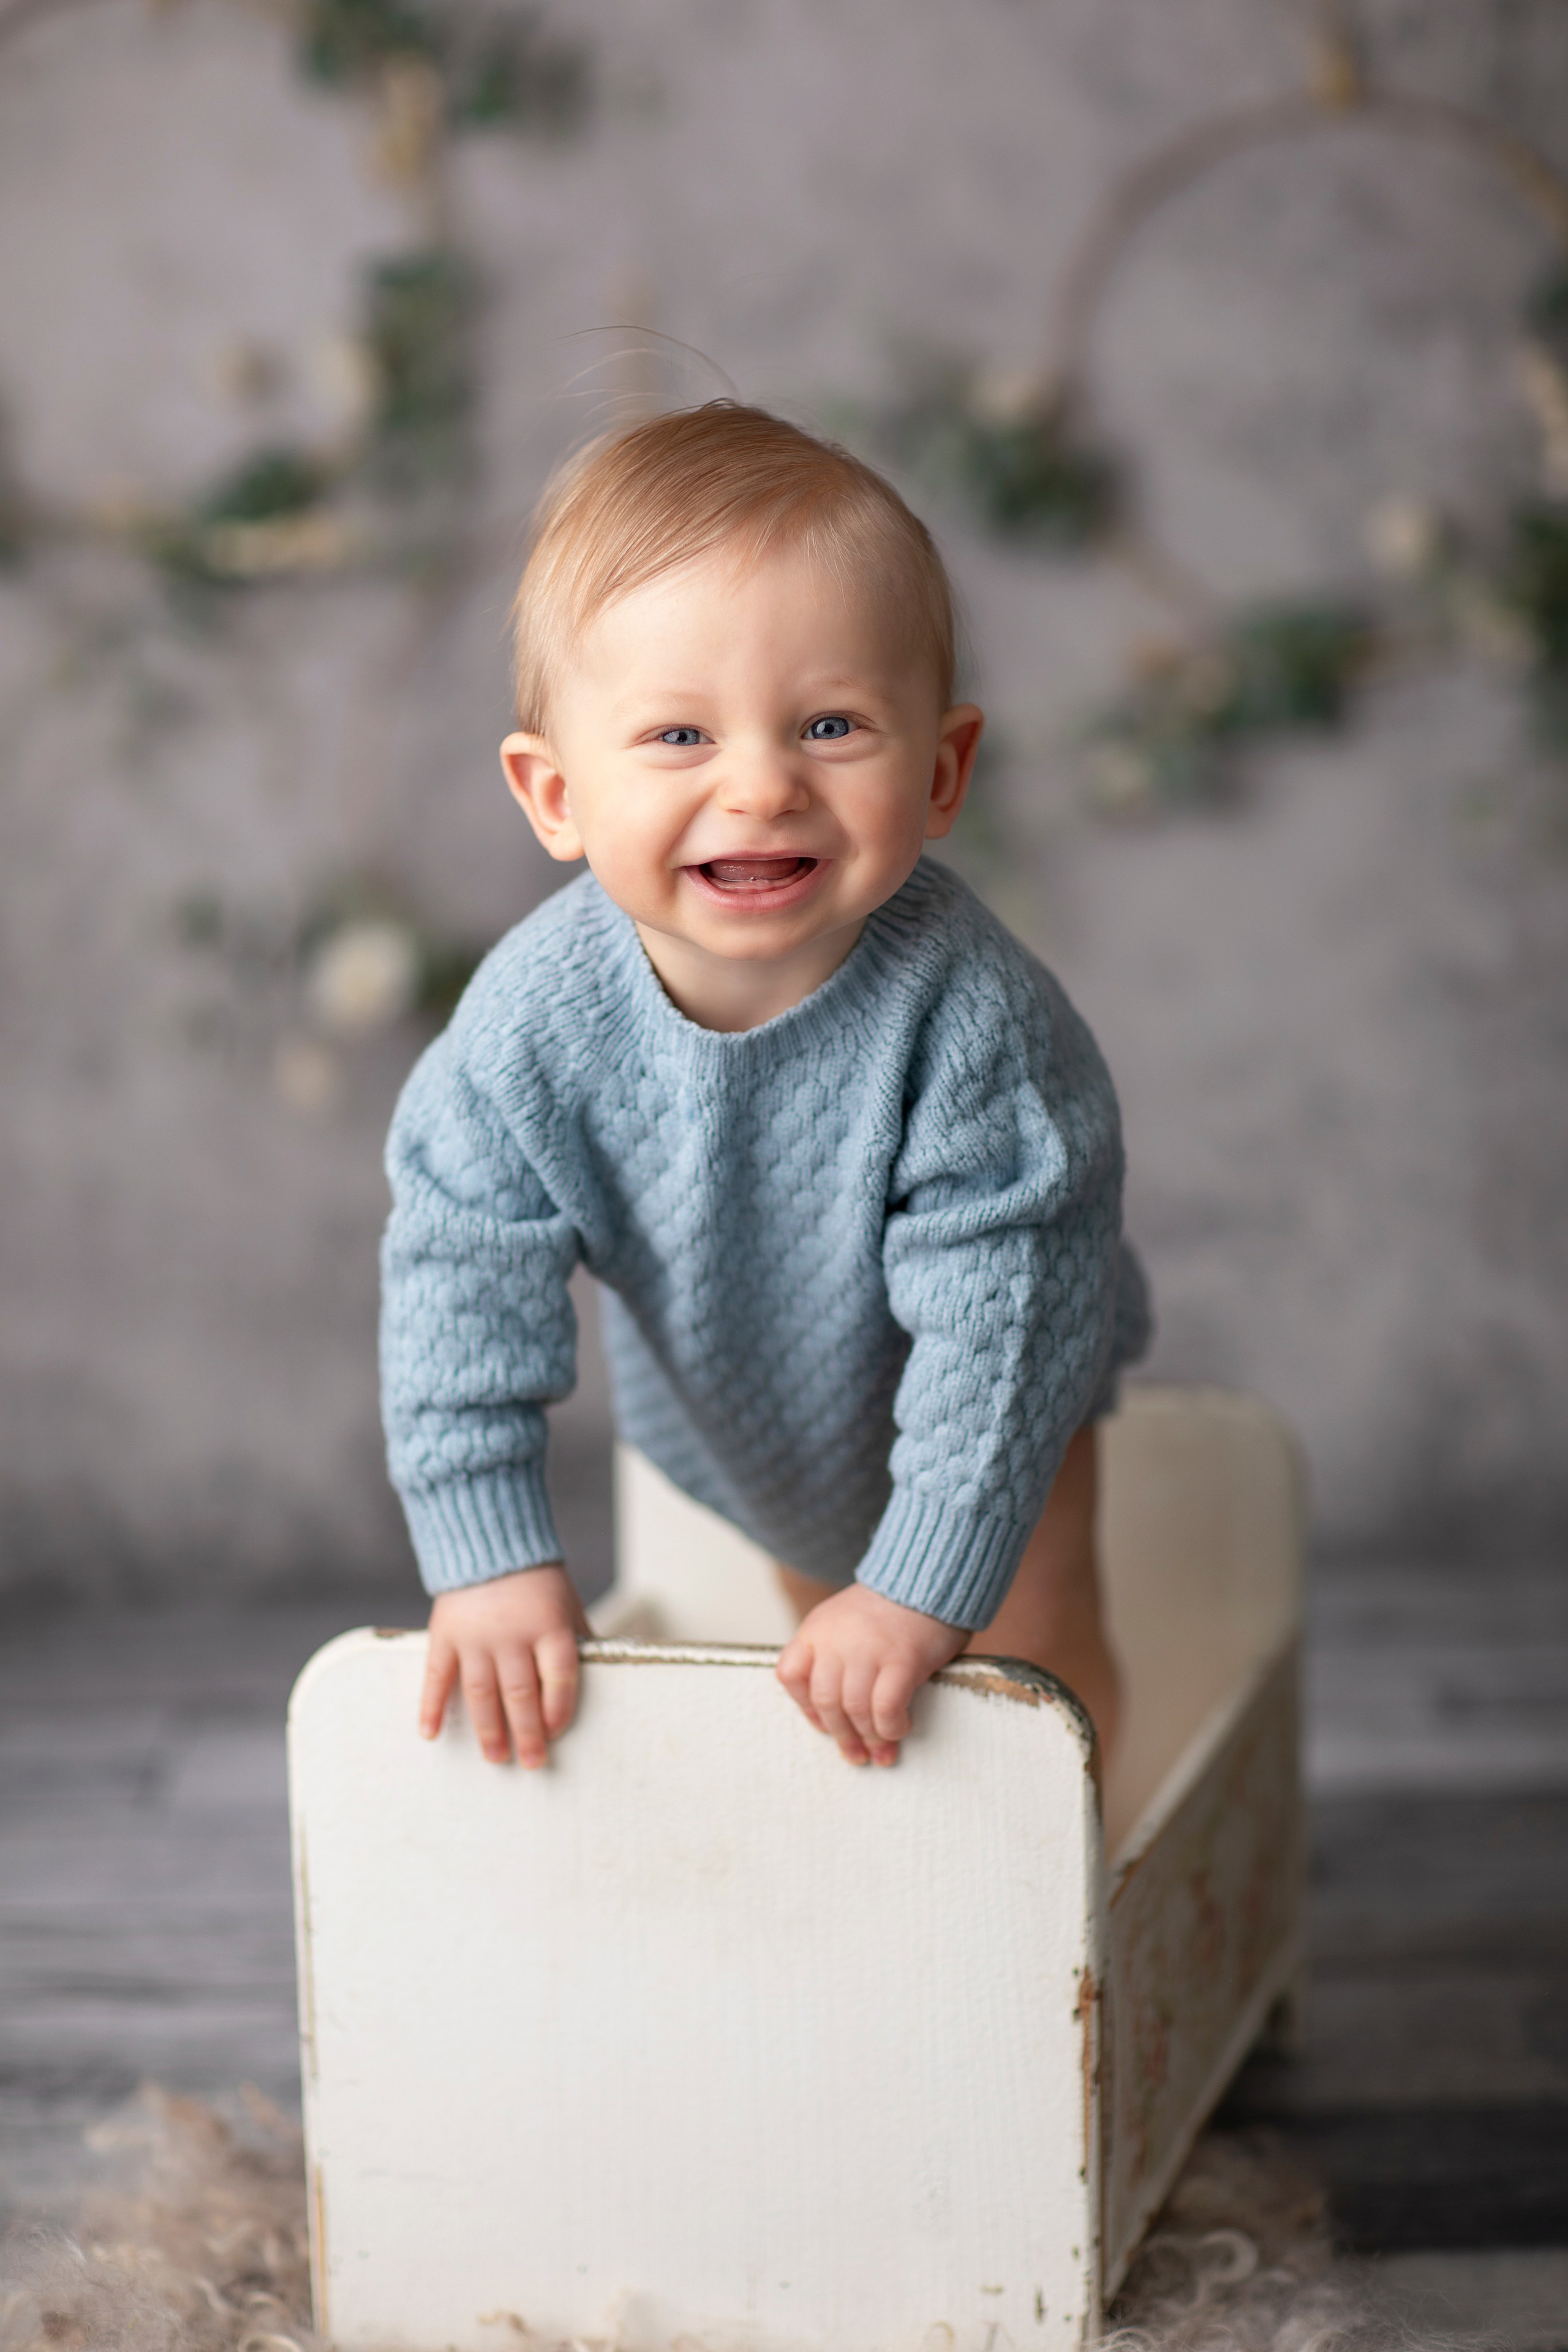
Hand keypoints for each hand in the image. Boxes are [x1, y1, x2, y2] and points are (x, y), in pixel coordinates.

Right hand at [420, 1565, 588, 1767]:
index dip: (558, 1711)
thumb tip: (606, 1673)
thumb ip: (580, 1640)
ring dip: (488, 1730)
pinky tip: (431, 1734)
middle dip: (527, 1733)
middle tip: (530, 1762)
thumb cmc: (537, 1581)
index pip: (559, 1678)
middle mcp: (512, 1634)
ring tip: (495, 1756)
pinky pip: (436, 1677)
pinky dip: (431, 1707)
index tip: (555, 1734)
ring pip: (481, 1693)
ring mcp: (474, 1637)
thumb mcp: (568, 1605)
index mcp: (549, 1626)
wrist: (489, 1541)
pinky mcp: (444, 1635)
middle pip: (520, 1694)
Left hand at [775, 1583, 965, 1765]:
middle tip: (856, 1754)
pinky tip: (900, 1728)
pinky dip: (891, 1727)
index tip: (824, 1724)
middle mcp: (836, 1639)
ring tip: (881, 1750)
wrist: (930, 1579)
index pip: (789, 1673)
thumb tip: (838, 1713)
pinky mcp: (902, 1659)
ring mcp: (868, 1649)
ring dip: (868, 1737)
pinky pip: (886, 1708)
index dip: (805, 1706)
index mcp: (817, 1628)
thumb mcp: (845, 1621)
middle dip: (841, 1735)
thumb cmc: (891, 1608)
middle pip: (824, 1700)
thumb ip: (835, 1655)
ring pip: (854, 1709)